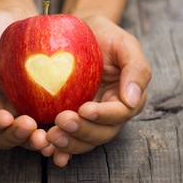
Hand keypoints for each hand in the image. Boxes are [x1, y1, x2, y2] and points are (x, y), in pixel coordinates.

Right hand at [0, 9, 49, 150]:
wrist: (18, 18)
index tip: (5, 118)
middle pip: (3, 136)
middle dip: (15, 137)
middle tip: (30, 127)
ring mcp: (21, 110)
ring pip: (26, 136)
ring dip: (34, 140)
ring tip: (47, 136)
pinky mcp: (42, 107)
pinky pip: (48, 123)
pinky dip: (54, 130)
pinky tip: (65, 126)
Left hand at [45, 15, 151, 166]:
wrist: (75, 33)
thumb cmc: (103, 35)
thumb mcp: (124, 43)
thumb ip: (136, 69)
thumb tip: (132, 99)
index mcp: (126, 98)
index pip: (119, 114)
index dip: (103, 115)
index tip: (85, 109)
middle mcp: (109, 115)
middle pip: (101, 134)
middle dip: (82, 132)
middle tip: (61, 121)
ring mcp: (88, 121)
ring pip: (83, 142)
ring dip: (68, 144)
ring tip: (51, 137)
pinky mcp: (70, 121)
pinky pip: (66, 139)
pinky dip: (58, 149)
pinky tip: (46, 149)